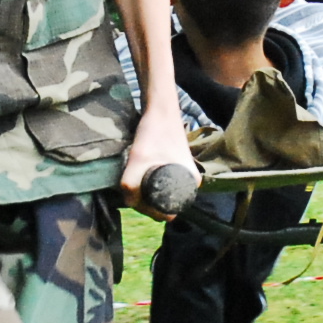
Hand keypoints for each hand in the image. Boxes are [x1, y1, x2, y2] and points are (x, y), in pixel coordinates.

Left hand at [118, 104, 195, 220]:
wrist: (159, 110)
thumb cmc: (153, 133)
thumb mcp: (138, 159)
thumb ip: (130, 185)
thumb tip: (129, 203)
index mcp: (191, 183)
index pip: (168, 212)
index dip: (149, 211)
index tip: (135, 200)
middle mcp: (192, 181)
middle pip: (165, 204)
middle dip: (147, 202)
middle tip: (132, 190)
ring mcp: (186, 173)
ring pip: (162, 193)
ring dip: (147, 192)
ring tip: (134, 181)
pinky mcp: (178, 166)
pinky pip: (163, 183)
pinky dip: (150, 183)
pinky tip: (140, 175)